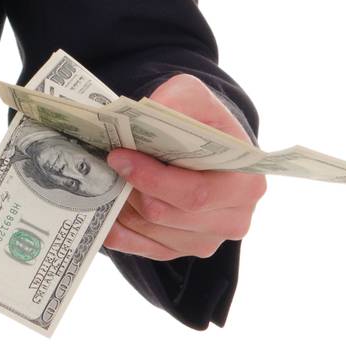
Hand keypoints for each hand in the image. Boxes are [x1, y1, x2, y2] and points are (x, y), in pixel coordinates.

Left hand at [101, 72, 266, 260]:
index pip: (195, 193)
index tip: (119, 157)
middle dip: (130, 190)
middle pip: (167, 214)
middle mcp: (232, 219)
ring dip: (122, 207)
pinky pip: (144, 248)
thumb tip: (145, 117)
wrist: (204, 142)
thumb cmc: (201, 120)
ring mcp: (207, 239)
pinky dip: (120, 231)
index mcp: (244, 184)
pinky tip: (101, 211)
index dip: (154, 179)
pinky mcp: (182, 249)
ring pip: (151, 232)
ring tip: (102, 180)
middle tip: (103, 166)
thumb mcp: (194, 96)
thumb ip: (176, 102)